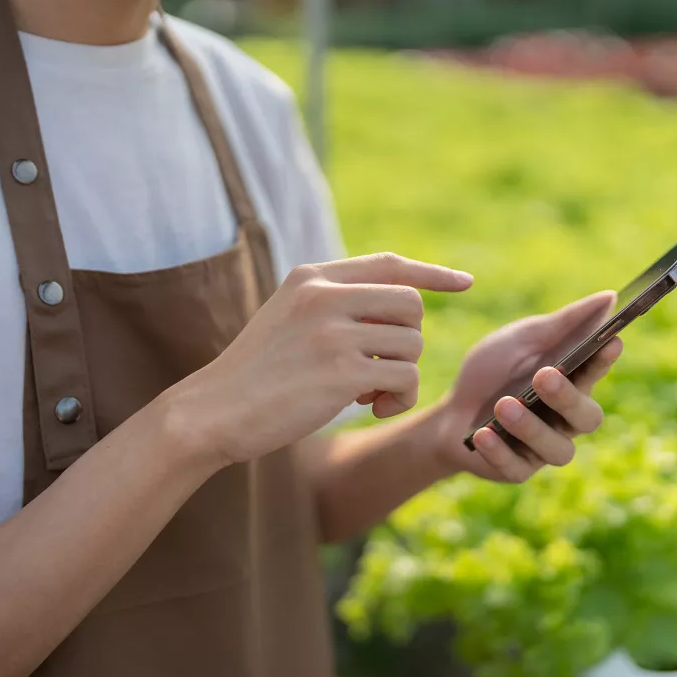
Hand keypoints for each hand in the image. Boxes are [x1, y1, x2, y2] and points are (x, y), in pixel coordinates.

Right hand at [160, 253, 471, 467]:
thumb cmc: (255, 374)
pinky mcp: (342, 373)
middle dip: (408, 340)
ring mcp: (333, 332)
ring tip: (370, 394)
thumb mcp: (288, 318)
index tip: (465, 283)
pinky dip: (399, 399)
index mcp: (311, 277)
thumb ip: (335, 305)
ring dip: (403, 375)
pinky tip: (370, 409)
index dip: (432, 274)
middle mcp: (324, 295)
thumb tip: (404, 308)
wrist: (212, 412)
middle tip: (381, 367)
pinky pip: (405, 378)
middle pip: (411, 305)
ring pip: (413, 343)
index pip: (389, 264)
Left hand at [434, 291, 621, 482]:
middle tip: (543, 376)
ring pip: (557, 449)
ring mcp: (543, 448)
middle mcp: (565, 420)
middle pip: (587, 417)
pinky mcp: (517, 470)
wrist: (448, 412)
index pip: (596, 372)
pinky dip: (499, 450)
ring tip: (503, 405)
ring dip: (530, 426)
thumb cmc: (491, 372)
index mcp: (571, 383)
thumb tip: (609, 296)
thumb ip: (562, 324)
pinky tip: (482, 434)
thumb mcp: (520, 340)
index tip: (610, 342)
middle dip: (567, 397)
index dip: (604, 360)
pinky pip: (517, 468)